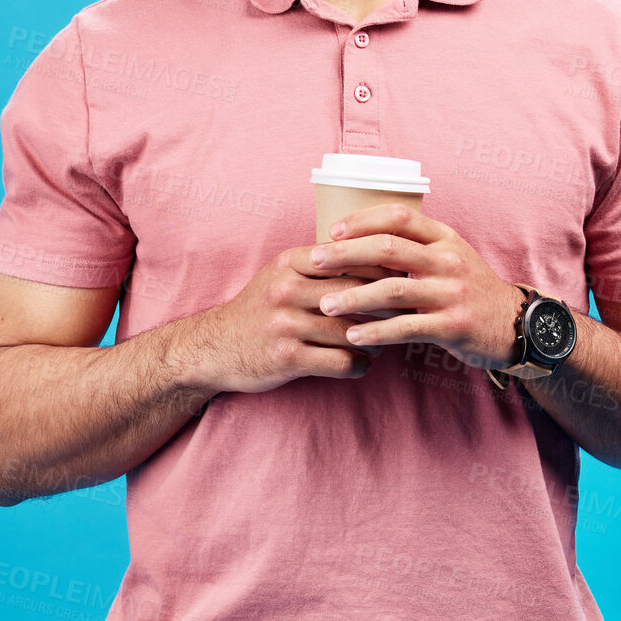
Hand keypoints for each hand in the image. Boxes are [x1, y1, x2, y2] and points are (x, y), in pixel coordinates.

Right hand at [185, 247, 383, 395]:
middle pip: (356, 292)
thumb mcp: (280, 274)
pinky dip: (358, 366)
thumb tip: (376, 255)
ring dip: (376, 340)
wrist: (213, 347)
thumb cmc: (259, 309)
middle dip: (387, 303)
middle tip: (407, 311)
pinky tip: (363, 365)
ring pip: (351, 330)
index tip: (402, 277)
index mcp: (290, 263)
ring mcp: (285, 324)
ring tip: (385, 342)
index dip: (382, 266)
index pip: (349, 257)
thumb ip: (319, 264)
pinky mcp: (286, 357)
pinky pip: (339, 362)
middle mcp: (287, 289)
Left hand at [307, 203, 522, 369]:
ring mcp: (451, 293)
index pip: (399, 216)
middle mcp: (448, 260)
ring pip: (393, 289)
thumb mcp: (449, 258)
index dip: (362, 220)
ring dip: (354, 297)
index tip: (332, 231)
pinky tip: (354, 336)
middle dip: (345, 253)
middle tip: (314, 261)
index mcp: (444, 238)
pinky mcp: (453, 325)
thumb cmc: (470, 289)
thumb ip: (413, 250)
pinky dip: (377, 332)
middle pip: (388, 248)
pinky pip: (407, 328)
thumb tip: (358, 246)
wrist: (514, 323)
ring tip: (325, 304)